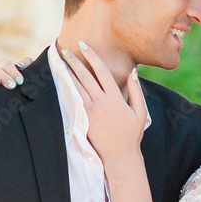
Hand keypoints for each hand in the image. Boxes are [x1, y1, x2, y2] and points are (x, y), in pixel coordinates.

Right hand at [0, 56, 33, 88]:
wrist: (19, 99)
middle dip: (4, 77)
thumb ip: (28, 65)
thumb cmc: (23, 84)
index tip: (20, 81)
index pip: (6, 64)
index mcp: (5, 67)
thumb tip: (21, 64)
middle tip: (12, 86)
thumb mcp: (28, 75)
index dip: (13, 70)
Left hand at [61, 43, 146, 162]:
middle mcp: (101, 103)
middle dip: (74, 61)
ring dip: (67, 73)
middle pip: (84, 77)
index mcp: (115, 99)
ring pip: (76, 88)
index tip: (84, 45)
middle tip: (64, 49)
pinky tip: (62, 81)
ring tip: (60, 62)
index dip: (92, 57)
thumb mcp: (140, 112)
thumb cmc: (132, 135)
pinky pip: (74, 101)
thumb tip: (133, 72)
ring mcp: (90, 112)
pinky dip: (67, 89)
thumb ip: (136, 91)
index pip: (101, 72)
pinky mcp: (84, 121)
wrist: (119, 157)